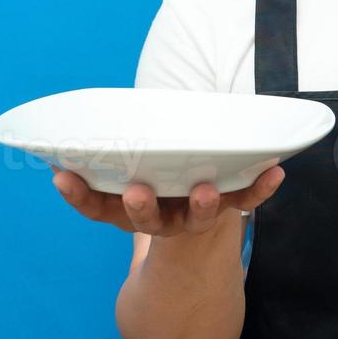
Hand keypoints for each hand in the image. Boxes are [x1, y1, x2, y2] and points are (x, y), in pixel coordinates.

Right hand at [49, 163, 285, 235]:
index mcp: (130, 207)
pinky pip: (244, 201)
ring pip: (196, 218)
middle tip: (137, 193)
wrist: (200, 226)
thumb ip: (123, 146)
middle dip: (140, 207)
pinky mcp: (227, 207)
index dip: (80, 196)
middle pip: (146, 218)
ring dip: (202, 206)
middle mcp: (160, 217)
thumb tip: (88, 112)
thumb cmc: (159, 178)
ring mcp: (194, 216)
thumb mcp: (137, 167)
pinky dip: (259, 190)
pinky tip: (275, 172)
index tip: (62, 177)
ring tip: (206, 192)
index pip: (98, 207)